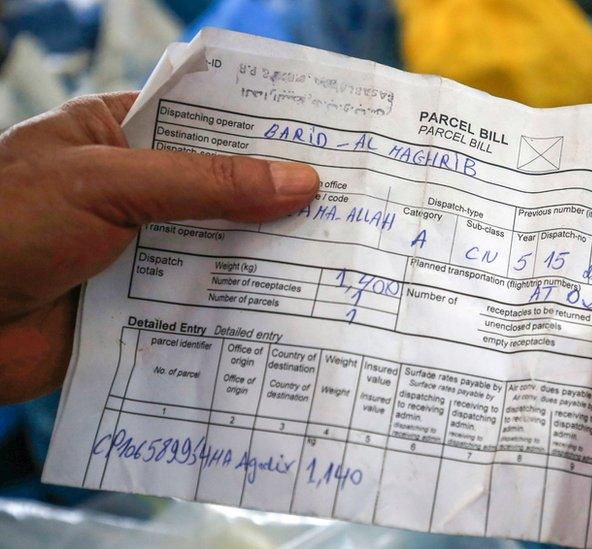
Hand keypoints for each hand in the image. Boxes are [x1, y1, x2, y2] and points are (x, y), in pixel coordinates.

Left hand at [0, 92, 317, 402]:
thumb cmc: (6, 224)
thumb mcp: (109, 184)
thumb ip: (205, 185)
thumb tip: (300, 182)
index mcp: (119, 138)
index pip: (207, 123)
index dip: (266, 132)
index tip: (330, 142)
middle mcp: (136, 194)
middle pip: (222, 193)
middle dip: (279, 203)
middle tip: (351, 207)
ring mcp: (139, 254)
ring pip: (217, 251)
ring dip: (265, 261)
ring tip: (339, 261)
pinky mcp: (139, 310)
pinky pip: (200, 306)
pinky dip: (238, 312)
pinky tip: (290, 312)